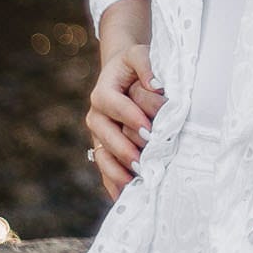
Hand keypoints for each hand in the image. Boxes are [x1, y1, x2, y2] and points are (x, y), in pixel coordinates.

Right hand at [84, 43, 163, 201]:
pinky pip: (105, 169)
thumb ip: (145, 64)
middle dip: (125, 148)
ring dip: (118, 170)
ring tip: (135, 181)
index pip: (113, 104)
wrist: (122, 74)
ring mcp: (98, 136)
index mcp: (103, 92)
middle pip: (106, 135)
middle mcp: (96, 116)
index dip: (129, 115)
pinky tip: (125, 197)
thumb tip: (156, 85)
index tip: (148, 128)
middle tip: (143, 161)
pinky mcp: (103, 150)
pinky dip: (114, 184)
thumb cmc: (136, 66)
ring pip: (102, 155)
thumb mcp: (140, 55)